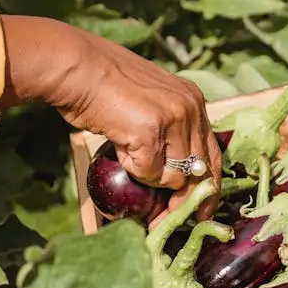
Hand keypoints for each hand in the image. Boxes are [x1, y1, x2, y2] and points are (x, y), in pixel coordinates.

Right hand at [0, 16, 222, 216]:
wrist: (76, 67)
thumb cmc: (102, 86)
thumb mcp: (150, 102)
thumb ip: (168, 131)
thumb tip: (175, 177)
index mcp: (193, 100)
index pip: (212, 153)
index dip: (207, 187)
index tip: (199, 212)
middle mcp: (190, 107)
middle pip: (200, 172)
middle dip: (184, 202)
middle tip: (165, 221)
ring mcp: (173, 118)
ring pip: (174, 177)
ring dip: (149, 176)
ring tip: (126, 151)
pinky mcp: (151, 130)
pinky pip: (149, 173)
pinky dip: (131, 168)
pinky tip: (118, 145)